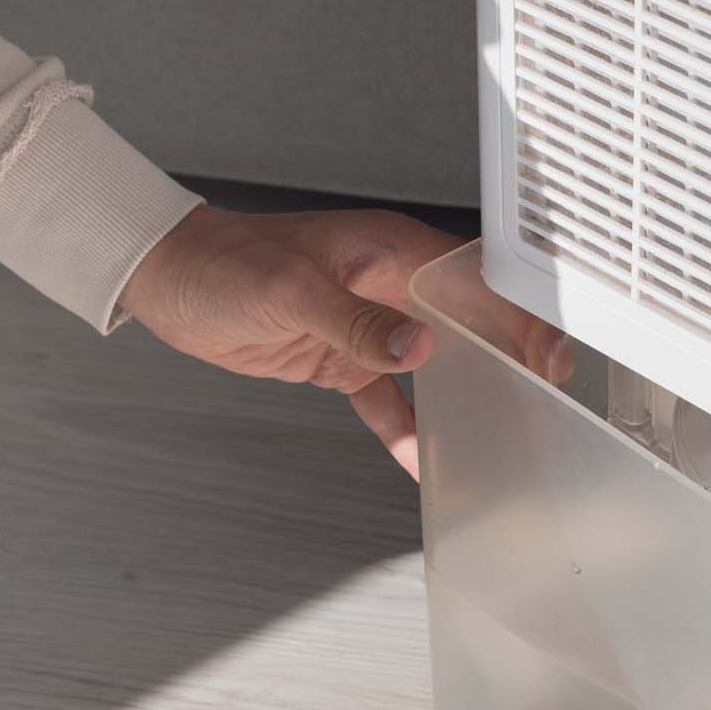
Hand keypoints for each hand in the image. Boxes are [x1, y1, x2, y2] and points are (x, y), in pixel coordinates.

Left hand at [119, 205, 570, 478]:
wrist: (167, 281)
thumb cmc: (223, 263)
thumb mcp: (289, 290)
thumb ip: (355, 321)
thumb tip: (416, 346)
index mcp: (391, 250)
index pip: (474, 280)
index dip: (517, 312)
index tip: (543, 352)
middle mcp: (391, 285)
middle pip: (468, 322)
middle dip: (507, 358)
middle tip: (542, 397)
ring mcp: (370, 324)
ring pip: (435, 365)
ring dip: (462, 399)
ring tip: (496, 435)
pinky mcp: (345, 359)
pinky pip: (387, 399)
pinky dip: (405, 428)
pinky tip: (422, 459)